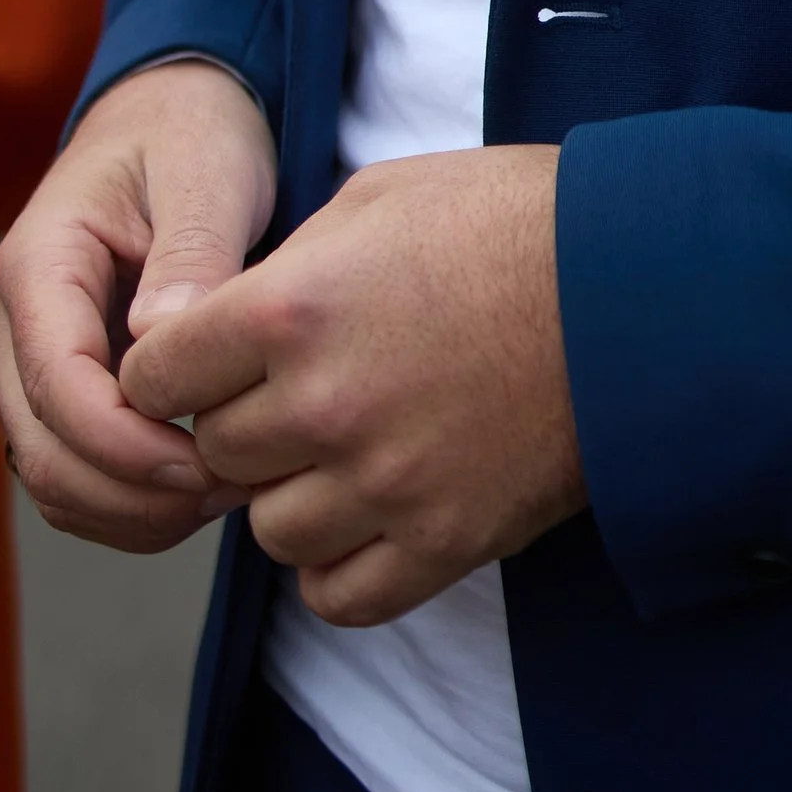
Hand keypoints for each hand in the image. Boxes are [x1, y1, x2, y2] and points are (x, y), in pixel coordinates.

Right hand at [0, 58, 277, 551]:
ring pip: (55, 483)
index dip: (126, 447)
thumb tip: (158, 338)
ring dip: (134, 511)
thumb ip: (189, 249)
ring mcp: (32, 365)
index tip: (208, 465)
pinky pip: (78, 477)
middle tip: (233, 488)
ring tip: (229, 488)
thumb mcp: (204, 169)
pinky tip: (206, 484)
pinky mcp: (65, 392)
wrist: (172, 118)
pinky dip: (133, 504)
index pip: (57, 387)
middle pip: (44, 455)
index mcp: (38, 265)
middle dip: (134, 494)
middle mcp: (15, 326)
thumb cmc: (190, 135)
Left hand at [116, 144, 585, 625]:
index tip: (202, 360)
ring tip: (344, 446)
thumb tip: (226, 324)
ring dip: (291, 493)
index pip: (155, 377)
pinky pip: (337, 593)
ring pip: (269, 529)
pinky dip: (338, 562)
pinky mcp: (443, 541)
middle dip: (242, 424)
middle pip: (215, 455)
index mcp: (291, 309)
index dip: (172, 367)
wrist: (636, 284)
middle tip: (296, 391)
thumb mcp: (377, 198)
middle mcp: (323, 406)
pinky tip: (367, 510)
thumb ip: (285, 268)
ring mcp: (383, 484)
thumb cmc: (508, 219)